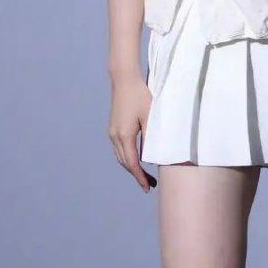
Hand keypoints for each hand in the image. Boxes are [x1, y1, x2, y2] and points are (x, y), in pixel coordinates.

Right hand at [108, 70, 157, 191]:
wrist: (124, 80)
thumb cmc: (141, 96)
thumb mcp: (151, 117)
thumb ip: (152, 137)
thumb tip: (155, 156)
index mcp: (125, 136)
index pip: (132, 163)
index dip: (140, 177)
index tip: (147, 187)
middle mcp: (115, 136)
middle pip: (125, 163)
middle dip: (137, 175)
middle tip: (149, 185)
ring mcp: (113, 132)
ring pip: (121, 156)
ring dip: (132, 167)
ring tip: (144, 175)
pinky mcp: (114, 127)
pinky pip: (120, 148)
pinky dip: (128, 157)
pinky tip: (137, 159)